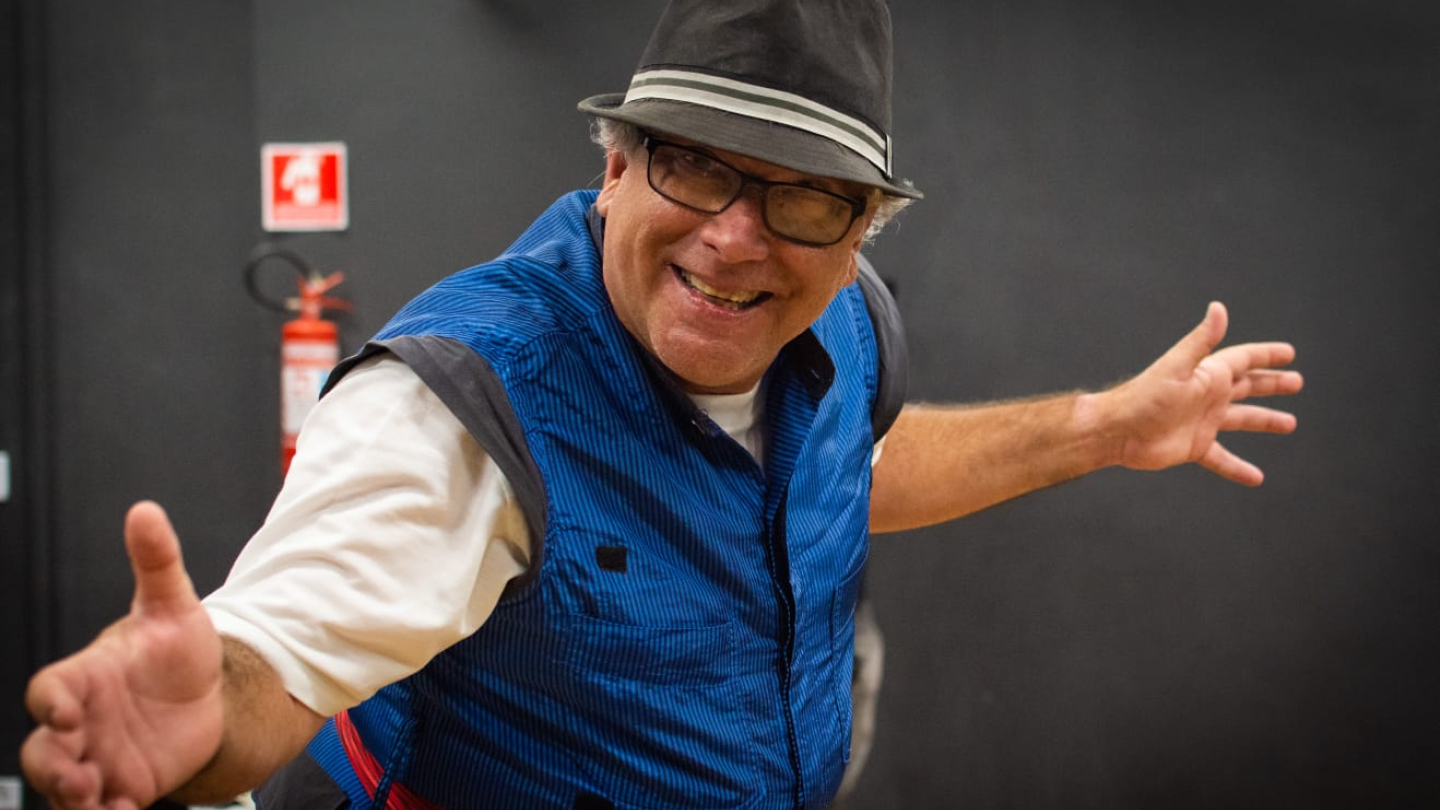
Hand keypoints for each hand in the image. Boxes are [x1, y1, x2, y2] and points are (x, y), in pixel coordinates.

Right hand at [22, 502, 224, 809]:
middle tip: (81, 777)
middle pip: (40, 751)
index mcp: (84, 679)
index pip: (47, 692)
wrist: (211, 698)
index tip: (70, 713)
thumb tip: (144, 510)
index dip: (51, 704)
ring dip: (73, 797)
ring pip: (62, 786)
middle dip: (53, 766)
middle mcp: (81, 723)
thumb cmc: (178, 651)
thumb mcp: (174, 606)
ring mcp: (97, 758)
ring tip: (101, 801)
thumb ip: (156, 562)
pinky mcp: (122, 788)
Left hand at [1106, 301, 1302, 484]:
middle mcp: (1208, 396)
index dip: (1266, 355)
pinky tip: (1256, 478)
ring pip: (1241, 420)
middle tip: (1297, 382)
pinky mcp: (1194, 446)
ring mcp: (1202, 421)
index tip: (1290, 353)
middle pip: (1248, 387)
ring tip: (1290, 423)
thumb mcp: (1177, 367)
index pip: (1244, 359)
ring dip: (1264, 421)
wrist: (1117, 431)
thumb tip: (1218, 307)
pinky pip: (1222, 458)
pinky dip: (1238, 468)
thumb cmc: (1144, 397)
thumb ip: (1201, 341)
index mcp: (1208, 375)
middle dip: (1272, 383)